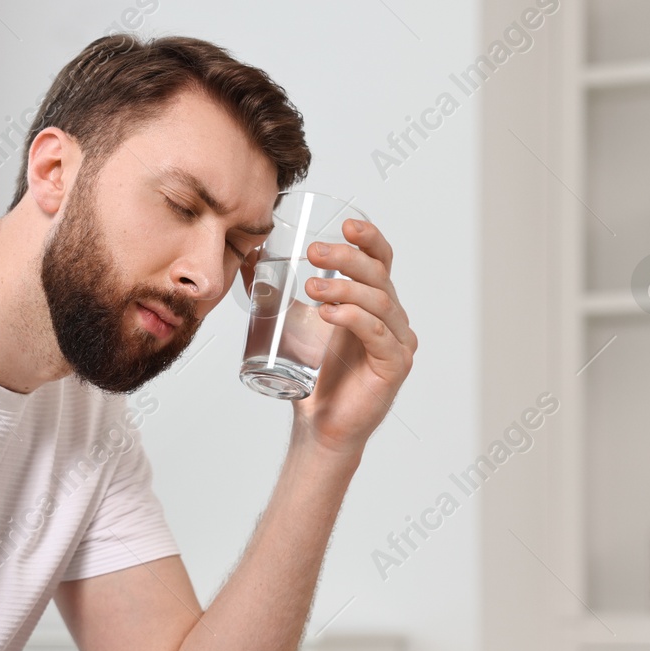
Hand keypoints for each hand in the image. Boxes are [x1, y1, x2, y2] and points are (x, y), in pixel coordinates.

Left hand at [295, 219, 416, 456]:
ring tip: (312, 287)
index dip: (369, 239)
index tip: (345, 225)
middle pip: (379, 275)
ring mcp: (397, 342)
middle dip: (347, 258)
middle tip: (315, 253)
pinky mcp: (394, 365)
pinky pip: (377, 334)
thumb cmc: (313, 377)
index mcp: (374, 304)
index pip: (380, 261)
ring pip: (378, 301)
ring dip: (344, 288)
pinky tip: (330, 314)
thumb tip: (252, 259)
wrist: (318, 426)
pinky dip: (354, 319)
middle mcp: (391, 319)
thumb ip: (277, 293)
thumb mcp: (292, 325)